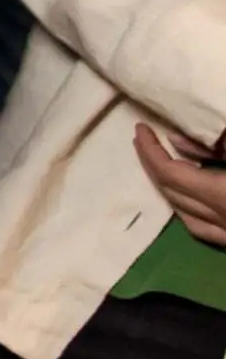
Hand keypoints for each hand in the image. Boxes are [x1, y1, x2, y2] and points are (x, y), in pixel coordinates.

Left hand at [136, 123, 225, 247]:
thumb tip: (173, 140)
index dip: (151, 150)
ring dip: (166, 187)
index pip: (169, 173)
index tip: (141, 129)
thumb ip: (216, 147)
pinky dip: (186, 210)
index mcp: (221, 194)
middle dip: (152, 164)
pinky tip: (185, 200)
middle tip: (143, 140)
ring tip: (158, 164)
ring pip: (184, 215)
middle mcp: (220, 220)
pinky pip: (202, 230)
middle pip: (171, 193)